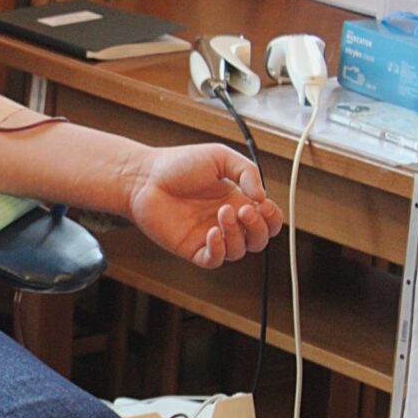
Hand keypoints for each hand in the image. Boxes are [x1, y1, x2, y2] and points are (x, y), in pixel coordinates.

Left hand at [128, 143, 282, 268]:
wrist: (144, 177)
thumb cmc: (178, 165)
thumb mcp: (220, 157)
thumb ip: (247, 172)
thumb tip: (262, 197)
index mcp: (236, 200)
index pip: (268, 219)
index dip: (272, 217)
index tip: (263, 204)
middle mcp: (225, 220)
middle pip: (258, 240)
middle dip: (258, 227)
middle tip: (244, 210)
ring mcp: (209, 236)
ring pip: (239, 251)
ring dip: (237, 234)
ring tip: (222, 212)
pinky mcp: (191, 248)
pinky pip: (214, 260)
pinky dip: (219, 249)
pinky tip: (213, 232)